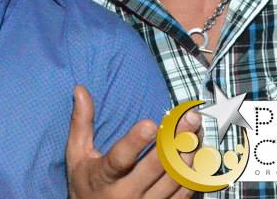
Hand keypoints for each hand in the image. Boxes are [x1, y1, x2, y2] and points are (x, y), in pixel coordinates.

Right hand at [66, 86, 196, 198]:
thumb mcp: (77, 155)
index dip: (135, 142)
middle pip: (156, 166)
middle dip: (175, 139)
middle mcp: (126, 194)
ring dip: (189, 153)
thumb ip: (81, 123)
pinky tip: (199, 153)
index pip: (120, 159)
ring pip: (175, 179)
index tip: (150, 123)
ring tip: (197, 130)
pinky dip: (194, 172)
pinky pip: (185, 193)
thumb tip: (80, 89)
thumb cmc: (86, 183)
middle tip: (191, 117)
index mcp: (103, 177)